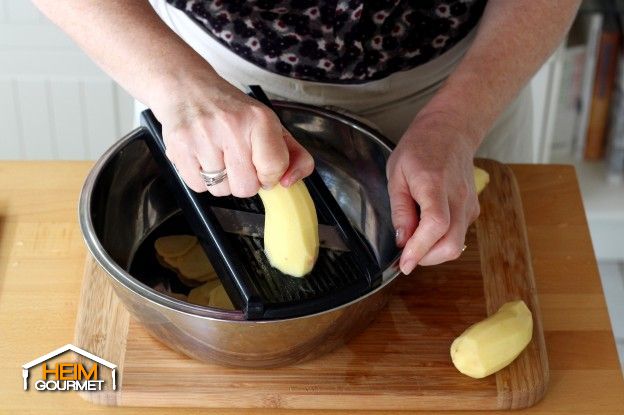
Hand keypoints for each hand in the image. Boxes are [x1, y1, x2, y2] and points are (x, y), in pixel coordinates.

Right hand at [151, 73, 313, 196]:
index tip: (263, 167)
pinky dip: (202, 179)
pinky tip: (202, 157)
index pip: (274, 168)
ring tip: (218, 155)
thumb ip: (293, 154)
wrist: (187, 87)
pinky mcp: (179, 147)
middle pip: (246, 188)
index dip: (270, 176)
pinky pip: (198, 187)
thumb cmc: (231, 109)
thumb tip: (290, 181)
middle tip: (238, 159)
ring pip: (222, 191)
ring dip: (222, 181)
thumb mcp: (269, 124)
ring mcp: (203, 137)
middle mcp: (231, 126)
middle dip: (244, 180)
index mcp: (259, 119)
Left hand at [386, 112, 480, 273]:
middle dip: (427, 258)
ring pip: (457, 244)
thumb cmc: (421, 147)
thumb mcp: (396, 173)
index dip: (419, 249)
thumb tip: (402, 240)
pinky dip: (442, 241)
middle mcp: (458, 197)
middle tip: (407, 254)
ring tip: (415, 239)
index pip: (435, 226)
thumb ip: (400, 209)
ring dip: (434, 251)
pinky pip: (459, 234)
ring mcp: (470, 204)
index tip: (404, 263)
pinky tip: (427, 229)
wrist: (452, 129)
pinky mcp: (473, 209)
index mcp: (435, 184)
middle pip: (452, 244)